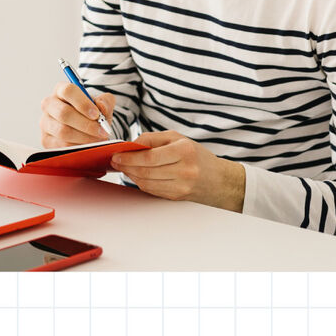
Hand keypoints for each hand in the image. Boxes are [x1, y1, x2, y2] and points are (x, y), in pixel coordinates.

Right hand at [40, 83, 115, 147]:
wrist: (84, 128)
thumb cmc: (91, 113)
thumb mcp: (101, 104)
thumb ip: (105, 102)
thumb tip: (101, 107)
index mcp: (61, 90)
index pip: (68, 91)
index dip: (83, 103)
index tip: (97, 114)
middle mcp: (49, 104)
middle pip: (63, 113)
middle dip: (86, 124)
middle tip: (102, 131)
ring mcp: (45, 122)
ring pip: (63, 131)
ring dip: (84, 137)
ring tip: (98, 139)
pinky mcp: (46, 140)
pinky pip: (62, 145)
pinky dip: (78, 146)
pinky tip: (89, 145)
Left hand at [111, 131, 245, 211]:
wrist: (219, 180)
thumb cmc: (196, 155)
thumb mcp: (178, 138)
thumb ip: (154, 138)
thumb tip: (131, 144)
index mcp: (184, 151)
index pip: (149, 156)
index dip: (129, 157)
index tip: (116, 155)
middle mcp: (184, 171)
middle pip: (146, 171)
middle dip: (126, 166)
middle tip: (116, 161)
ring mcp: (181, 187)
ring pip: (146, 183)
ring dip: (131, 175)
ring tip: (124, 168)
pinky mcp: (176, 197)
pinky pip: (152, 190)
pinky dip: (140, 183)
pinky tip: (136, 176)